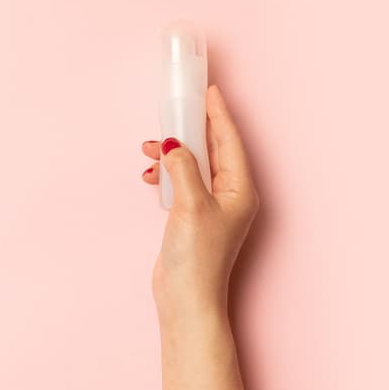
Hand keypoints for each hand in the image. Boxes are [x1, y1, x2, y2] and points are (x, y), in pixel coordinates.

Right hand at [141, 84, 259, 321]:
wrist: (186, 298)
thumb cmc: (197, 257)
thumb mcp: (190, 204)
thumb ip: (182, 168)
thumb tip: (171, 144)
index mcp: (239, 189)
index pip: (229, 141)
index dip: (218, 114)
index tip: (209, 91)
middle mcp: (230, 195)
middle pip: (212, 149)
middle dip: (189, 131)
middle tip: (172, 113)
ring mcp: (211, 206)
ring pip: (193, 165)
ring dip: (172, 154)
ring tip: (148, 151)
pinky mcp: (193, 216)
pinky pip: (182, 182)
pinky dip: (166, 174)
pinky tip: (150, 176)